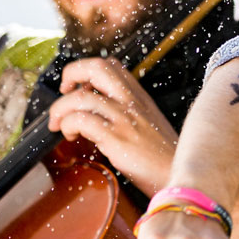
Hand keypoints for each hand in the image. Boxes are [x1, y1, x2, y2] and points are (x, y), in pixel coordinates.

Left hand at [48, 58, 177, 192]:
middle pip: (97, 67)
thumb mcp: (149, 124)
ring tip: (60, 124)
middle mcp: (132, 101)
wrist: (178, 174)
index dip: (87, 70)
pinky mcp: (116, 137)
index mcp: (139, 96)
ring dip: (60, 109)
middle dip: (71, 74)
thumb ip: (126, 113)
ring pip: (80, 96)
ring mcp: (124, 117)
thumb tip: (94, 113)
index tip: (78, 86)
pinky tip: (71, 136)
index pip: (111, 65)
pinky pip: (80, 120)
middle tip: (63, 91)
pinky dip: (67, 125)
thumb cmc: (162, 156)